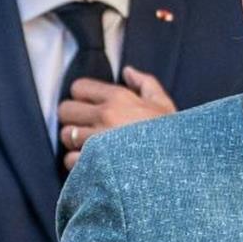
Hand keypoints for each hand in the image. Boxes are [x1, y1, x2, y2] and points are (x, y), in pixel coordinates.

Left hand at [57, 66, 176, 168]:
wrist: (177, 170)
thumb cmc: (171, 138)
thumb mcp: (164, 105)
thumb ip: (145, 83)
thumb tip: (128, 71)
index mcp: (119, 97)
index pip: (79, 87)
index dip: (82, 97)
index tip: (91, 108)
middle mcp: (105, 115)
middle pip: (65, 110)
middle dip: (73, 119)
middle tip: (87, 129)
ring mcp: (96, 140)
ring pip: (66, 136)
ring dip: (75, 143)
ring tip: (91, 149)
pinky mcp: (92, 164)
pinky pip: (70, 159)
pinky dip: (78, 165)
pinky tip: (93, 166)